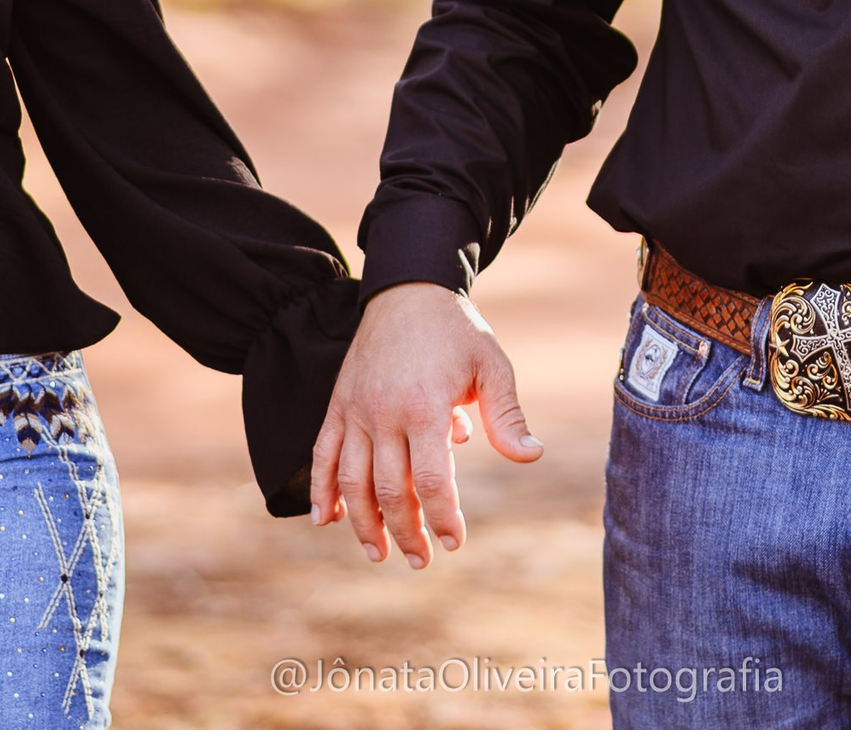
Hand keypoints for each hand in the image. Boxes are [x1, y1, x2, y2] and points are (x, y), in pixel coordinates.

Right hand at [309, 281, 542, 568]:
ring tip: (377, 553)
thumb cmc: (456, 331)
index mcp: (425, 406)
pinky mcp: (338, 404)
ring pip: (352, 481)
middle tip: (420, 561)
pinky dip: (320, 489)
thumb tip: (530, 456)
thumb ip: (506, 416)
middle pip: (390, 490)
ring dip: (362, 523)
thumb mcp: (492, 366)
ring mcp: (355, 409)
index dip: (443, 517)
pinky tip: (324, 520)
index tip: (454, 542)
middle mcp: (383, 412)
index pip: (433, 480)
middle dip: (405, 532)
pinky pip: (323, 453)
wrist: (408, 288)